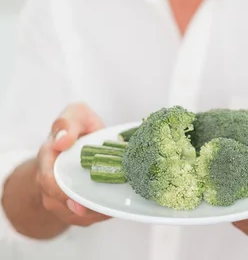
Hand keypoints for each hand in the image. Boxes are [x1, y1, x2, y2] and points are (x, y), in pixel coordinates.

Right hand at [35, 102, 109, 226]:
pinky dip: (98, 215)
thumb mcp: (75, 115)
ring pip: (72, 214)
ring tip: (112, 208)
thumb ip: (67, 123)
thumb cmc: (78, 127)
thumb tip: (62, 141)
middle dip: (79, 207)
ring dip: (92, 213)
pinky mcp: (73, 206)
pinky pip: (83, 218)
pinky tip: (113, 208)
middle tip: (100, 208)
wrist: (77, 143)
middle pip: (58, 202)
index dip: (59, 189)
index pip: (47, 179)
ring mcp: (59, 196)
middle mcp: (49, 180)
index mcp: (47, 158)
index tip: (76, 195)